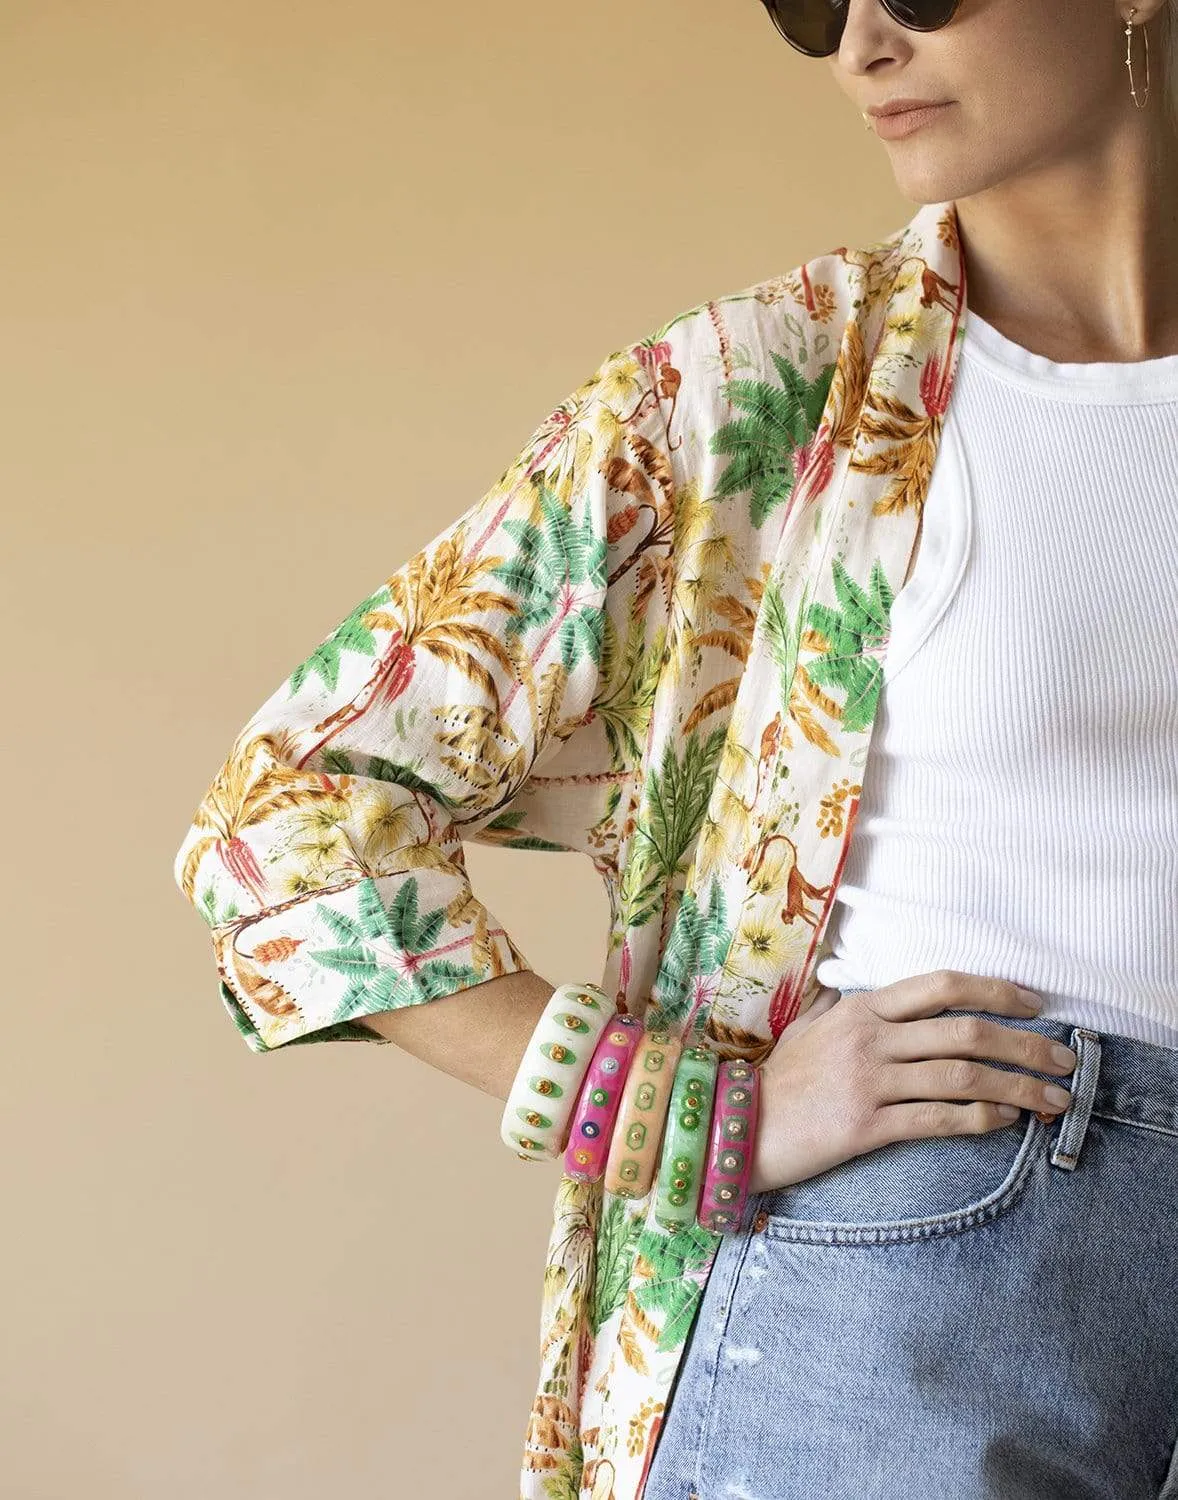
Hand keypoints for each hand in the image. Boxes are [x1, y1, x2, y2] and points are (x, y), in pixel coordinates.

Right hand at [745, 970, 1077, 1196]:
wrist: (738, 1125)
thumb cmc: (779, 1079)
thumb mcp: (807, 1027)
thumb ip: (836, 1003)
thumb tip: (844, 977)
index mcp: (862, 1008)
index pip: (941, 985)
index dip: (995, 989)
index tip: (1034, 1002)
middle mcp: (870, 1038)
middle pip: (967, 1031)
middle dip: (1026, 1045)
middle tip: (1064, 1060)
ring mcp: (869, 1081)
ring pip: (963, 1077)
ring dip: (1019, 1088)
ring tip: (1052, 1100)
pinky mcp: (867, 1126)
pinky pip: (938, 1119)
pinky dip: (980, 1118)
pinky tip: (1006, 1121)